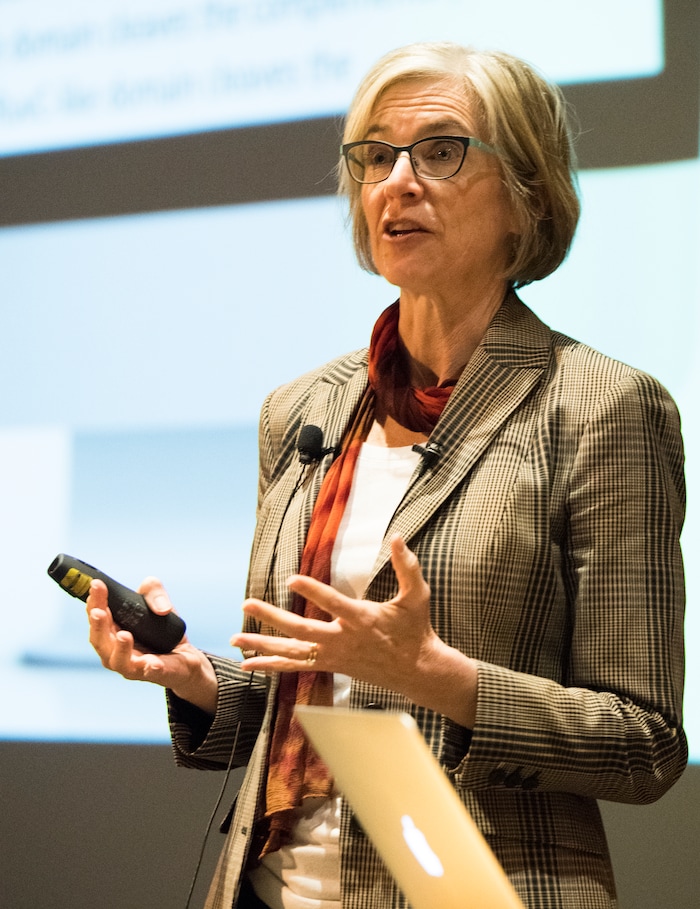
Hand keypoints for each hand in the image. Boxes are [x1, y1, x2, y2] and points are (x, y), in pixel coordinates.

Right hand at [87, 578, 217, 713]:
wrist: (185, 655)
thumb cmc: (161, 629)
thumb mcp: (158, 600)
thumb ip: (154, 591)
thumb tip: (162, 607)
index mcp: (112, 630)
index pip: (96, 616)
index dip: (94, 602)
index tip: (96, 585)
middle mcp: (115, 650)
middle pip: (100, 641)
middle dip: (97, 626)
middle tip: (98, 612)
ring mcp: (133, 665)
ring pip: (118, 661)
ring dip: (119, 648)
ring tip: (124, 635)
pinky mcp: (154, 673)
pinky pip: (148, 673)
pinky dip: (149, 668)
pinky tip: (152, 663)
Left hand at [231, 535, 476, 725]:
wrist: (416, 670)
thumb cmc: (415, 629)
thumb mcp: (417, 596)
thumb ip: (408, 566)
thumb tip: (398, 537)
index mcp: (362, 620)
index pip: (333, 604)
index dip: (313, 591)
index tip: (291, 578)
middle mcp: (343, 640)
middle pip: (301, 629)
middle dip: (271, 617)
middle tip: (246, 604)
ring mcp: (333, 655)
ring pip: (292, 652)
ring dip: (262, 645)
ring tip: (234, 640)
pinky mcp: (329, 665)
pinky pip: (295, 666)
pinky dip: (271, 665)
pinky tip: (248, 664)